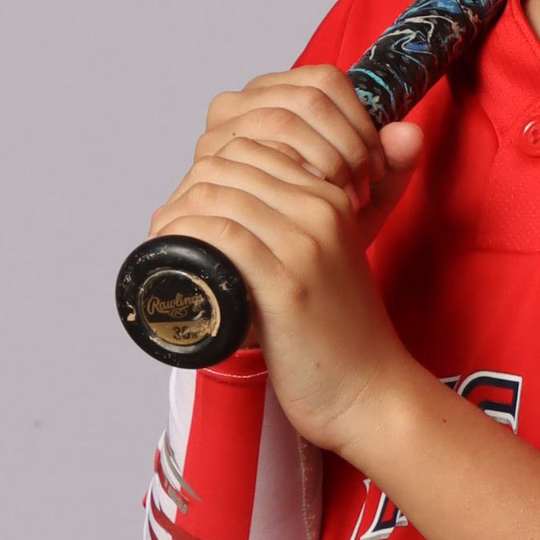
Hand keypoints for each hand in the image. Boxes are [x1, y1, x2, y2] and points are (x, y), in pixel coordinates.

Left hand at [146, 65, 427, 453]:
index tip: (193, 211)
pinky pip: (223, 235)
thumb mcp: (329, 264)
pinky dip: (186, 238)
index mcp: (331, 199)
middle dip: (187, 190)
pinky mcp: (288, 285)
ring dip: (177, 215)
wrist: (370, 392)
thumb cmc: (340, 337)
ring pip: (219, 194)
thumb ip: (298, 231)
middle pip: (229, 164)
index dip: (210, 172)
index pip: (253, 147)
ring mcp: (305, 246)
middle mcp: (321, 211)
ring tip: (169, 245)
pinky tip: (177, 258)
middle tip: (172, 230)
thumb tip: (233, 216)